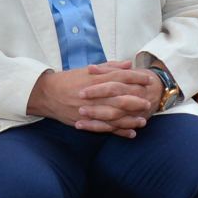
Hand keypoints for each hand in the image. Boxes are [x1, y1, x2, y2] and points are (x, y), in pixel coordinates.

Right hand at [28, 61, 160, 135]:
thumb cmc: (69, 80)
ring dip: (130, 119)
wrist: (48, 94)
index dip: (136, 78)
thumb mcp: (88, 70)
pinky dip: (119, 131)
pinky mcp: (86, 121)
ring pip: (114, 115)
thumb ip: (110, 67)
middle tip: (149, 103)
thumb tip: (129, 64)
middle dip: (136, 101)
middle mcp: (95, 94)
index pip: (121, 77)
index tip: (148, 80)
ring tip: (143, 121)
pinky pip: (105, 128)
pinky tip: (131, 133)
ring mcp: (90, 109)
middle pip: (120, 97)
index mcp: (96, 79)